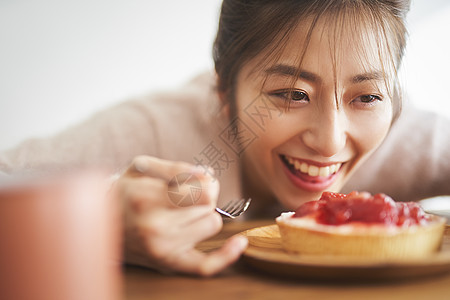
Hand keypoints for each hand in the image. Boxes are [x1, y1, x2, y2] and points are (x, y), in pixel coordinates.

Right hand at [114, 155, 247, 275]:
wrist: (101, 226)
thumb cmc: (124, 191)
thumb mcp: (141, 167)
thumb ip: (175, 166)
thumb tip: (207, 174)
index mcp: (147, 198)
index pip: (202, 190)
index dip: (206, 182)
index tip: (199, 179)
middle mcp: (155, 227)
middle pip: (209, 206)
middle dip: (204, 196)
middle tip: (188, 194)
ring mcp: (163, 249)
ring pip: (212, 224)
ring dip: (205, 215)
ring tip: (184, 212)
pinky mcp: (169, 264)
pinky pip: (206, 266)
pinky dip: (225, 256)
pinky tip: (240, 243)